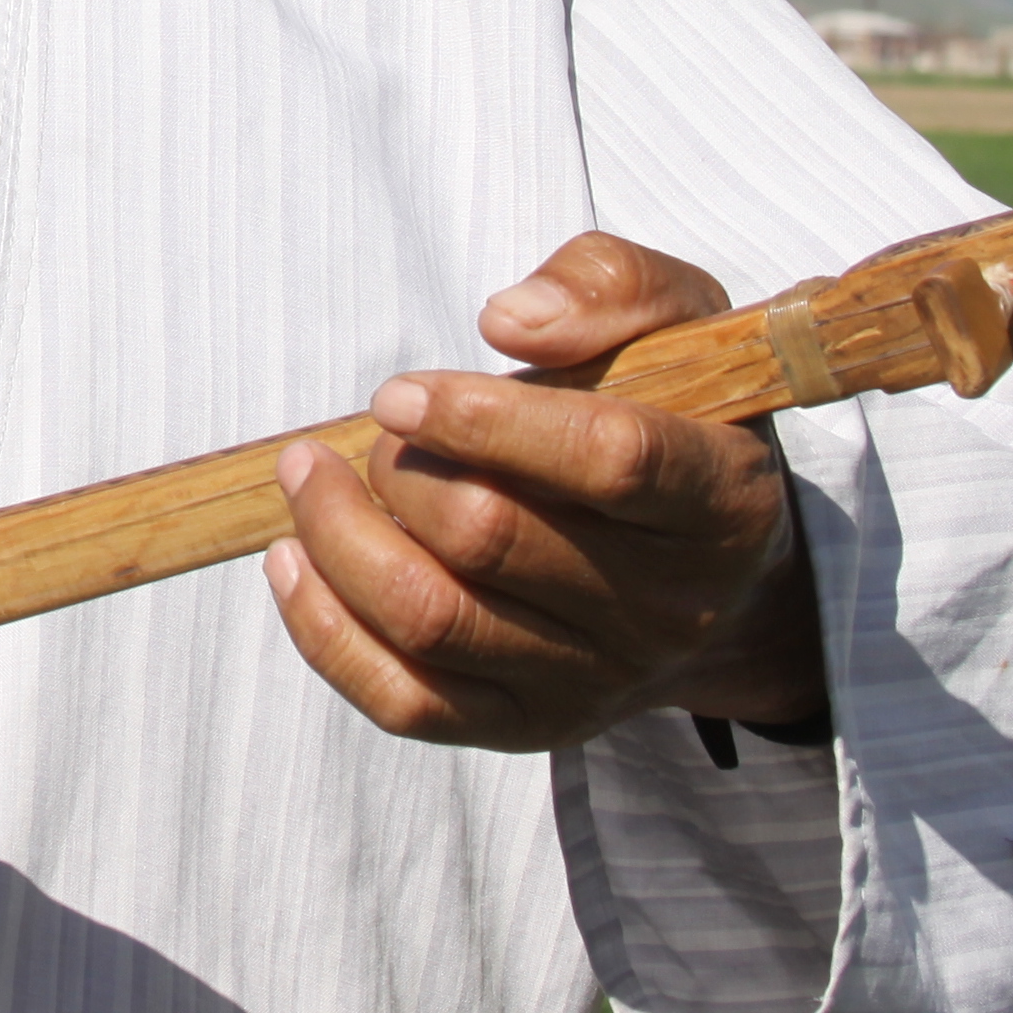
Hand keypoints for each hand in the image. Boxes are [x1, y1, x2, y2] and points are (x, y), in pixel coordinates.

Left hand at [265, 233, 824, 750]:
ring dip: (339, 538)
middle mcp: (667, 606)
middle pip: (492, 539)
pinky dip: (326, 631)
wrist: (718, 580)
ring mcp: (596, 681)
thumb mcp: (682, 322)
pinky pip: (408, 700)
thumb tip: (509, 321)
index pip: (607, 461)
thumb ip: (609, 286)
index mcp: (718, 497)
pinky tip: (293, 559)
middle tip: (374, 428)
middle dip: (397, 471)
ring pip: (435, 620)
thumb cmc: (677, 421)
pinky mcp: (530, 726)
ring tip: (306, 473)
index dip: (486, 419)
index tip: (400, 391)